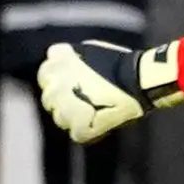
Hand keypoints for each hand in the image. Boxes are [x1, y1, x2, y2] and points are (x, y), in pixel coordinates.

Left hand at [37, 39, 183, 143]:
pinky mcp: (79, 127)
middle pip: (50, 98)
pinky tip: (100, 124)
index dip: (59, 81)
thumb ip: (71, 58)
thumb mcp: (88, 50)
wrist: (136, 78)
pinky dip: (87, 131)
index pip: (46, 75)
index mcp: (56, 64)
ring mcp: (65, 108)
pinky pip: (77, 133)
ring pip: (61, 117)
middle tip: (84, 100)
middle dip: (63, 99)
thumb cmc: (119, 61)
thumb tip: (66, 63)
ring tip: (94, 112)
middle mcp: (54, 85)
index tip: (72, 84)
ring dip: (73, 116)